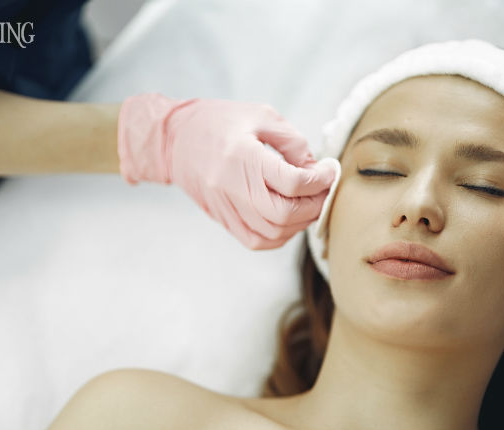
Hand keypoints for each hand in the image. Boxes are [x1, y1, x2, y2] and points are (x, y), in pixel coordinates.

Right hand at [117, 94, 333, 249]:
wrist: (175, 139)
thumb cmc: (219, 122)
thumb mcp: (261, 116)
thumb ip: (293, 142)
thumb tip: (315, 170)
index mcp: (242, 156)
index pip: (292, 182)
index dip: (319, 181)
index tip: (328, 172)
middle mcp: (232, 186)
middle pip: (284, 213)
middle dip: (314, 205)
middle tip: (323, 191)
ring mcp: (226, 207)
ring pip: (273, 232)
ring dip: (299, 223)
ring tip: (308, 204)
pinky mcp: (222, 218)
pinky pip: (256, 240)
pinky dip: (279, 236)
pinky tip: (289, 220)